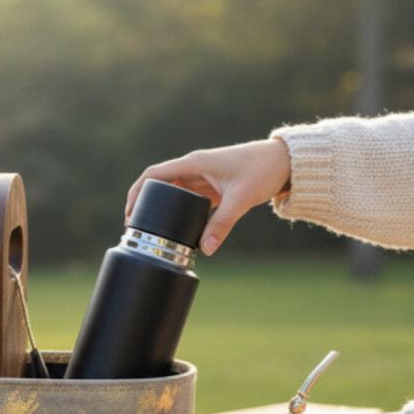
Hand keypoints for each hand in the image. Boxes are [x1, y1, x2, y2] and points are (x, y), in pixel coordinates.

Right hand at [126, 138, 290, 254]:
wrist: (285, 162)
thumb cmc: (263, 171)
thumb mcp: (240, 199)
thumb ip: (222, 225)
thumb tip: (206, 250)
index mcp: (194, 163)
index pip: (154, 174)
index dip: (137, 192)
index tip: (128, 213)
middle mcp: (195, 167)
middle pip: (159, 184)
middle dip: (143, 203)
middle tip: (134, 227)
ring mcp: (203, 177)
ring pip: (172, 192)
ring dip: (159, 207)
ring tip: (149, 230)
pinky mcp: (212, 186)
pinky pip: (187, 198)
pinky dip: (177, 211)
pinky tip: (174, 227)